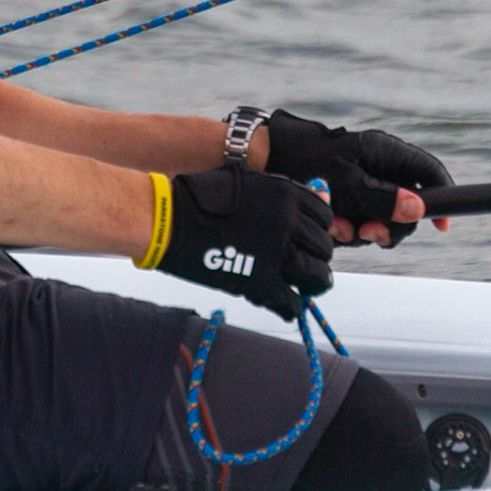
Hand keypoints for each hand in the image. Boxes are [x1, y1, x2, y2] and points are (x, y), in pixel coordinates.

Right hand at [155, 165, 332, 320]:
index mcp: (285, 194)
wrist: (167, 220)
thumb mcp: (244, 183)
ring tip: (303, 288)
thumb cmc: (198, 198)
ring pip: (315, 276)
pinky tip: (285, 305)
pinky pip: (290, 301)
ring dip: (311, 284)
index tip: (309, 239)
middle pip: (322, 248)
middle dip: (315, 257)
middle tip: (305, 265)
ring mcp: (276, 253)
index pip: (323, 216)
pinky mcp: (260, 282)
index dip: (318, 229)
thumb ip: (279, 195)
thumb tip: (315, 203)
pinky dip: (290, 306)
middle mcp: (288, 221)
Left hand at [265, 110, 454, 246]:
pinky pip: (359, 222)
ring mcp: (364, 185)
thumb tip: (417, 209)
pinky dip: (346, 228)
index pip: (428, 172)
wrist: (266, 162)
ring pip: (381, 219)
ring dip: (362, 230)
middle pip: (406, 206)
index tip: (442, 225)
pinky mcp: (349, 199)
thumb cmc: (306, 163)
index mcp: (385, 153)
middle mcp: (379, 168)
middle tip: (369, 233)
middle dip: (388, 225)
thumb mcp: (347, 184)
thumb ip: (382, 199)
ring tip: (339, 226)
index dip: (442, 196)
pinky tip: (330, 225)